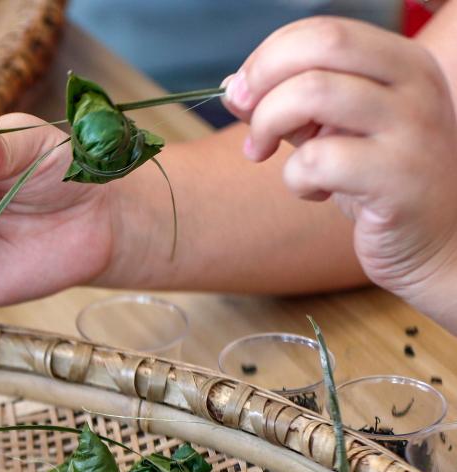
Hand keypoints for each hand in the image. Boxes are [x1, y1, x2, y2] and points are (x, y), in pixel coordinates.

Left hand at [224, 17, 456, 327]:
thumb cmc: (377, 182)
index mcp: (402, 62)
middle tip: (246, 116)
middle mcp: (416, 85)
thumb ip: (289, 102)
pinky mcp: (400, 179)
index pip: (323, 30)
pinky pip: (318, 160)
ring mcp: (413, 129)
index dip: (268, 56)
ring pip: (312, 93)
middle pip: (322, 45)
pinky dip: (295, 179)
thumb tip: (232, 87)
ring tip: (267, 153)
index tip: (243, 92)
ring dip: (268, 124)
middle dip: (263, 78)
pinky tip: (313, 192)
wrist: (437, 244)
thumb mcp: (333, 130)